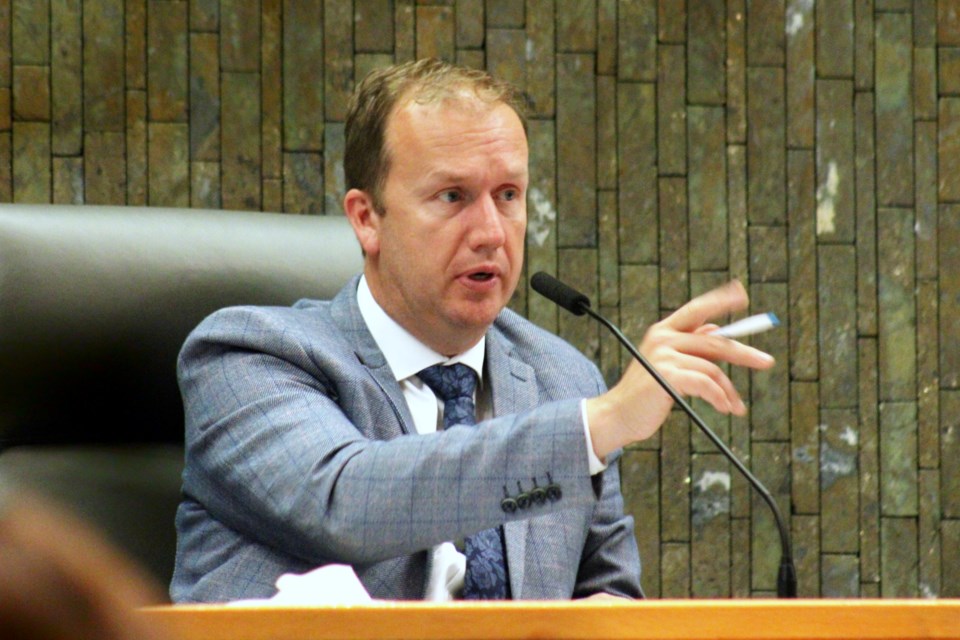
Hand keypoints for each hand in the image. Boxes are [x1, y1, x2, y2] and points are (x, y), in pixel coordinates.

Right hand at [586, 281, 774, 458]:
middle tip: (766, 361)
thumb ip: (691, 348)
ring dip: (728, 390)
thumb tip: (718, 333)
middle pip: (714, 340)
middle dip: (744, 352)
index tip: (742, 295)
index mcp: (663, 331)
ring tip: (734, 406)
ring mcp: (664, 355)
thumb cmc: (646, 393)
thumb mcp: (668, 364)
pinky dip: (719, 398)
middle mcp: (663, 337)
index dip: (721, 300)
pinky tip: (724, 408)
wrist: (619, 415)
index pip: (697, 308)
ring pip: (713, 368)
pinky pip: (706, 384)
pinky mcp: (668, 375)